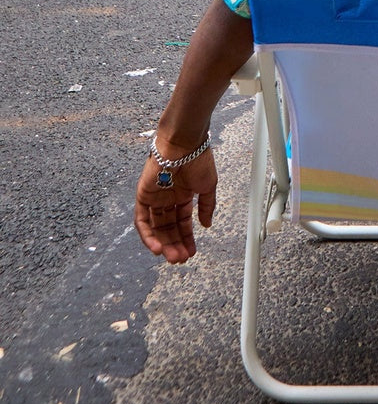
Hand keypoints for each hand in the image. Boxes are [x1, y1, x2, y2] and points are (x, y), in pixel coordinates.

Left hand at [134, 148, 216, 263]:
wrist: (184, 145)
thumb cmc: (198, 159)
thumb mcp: (208, 187)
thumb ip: (206, 206)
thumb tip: (207, 224)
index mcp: (182, 196)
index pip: (182, 223)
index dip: (186, 238)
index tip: (191, 252)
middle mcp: (167, 199)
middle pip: (168, 228)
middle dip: (174, 244)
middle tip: (180, 259)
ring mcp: (154, 198)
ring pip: (155, 227)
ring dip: (162, 243)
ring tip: (171, 256)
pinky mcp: (142, 196)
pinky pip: (142, 220)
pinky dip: (148, 235)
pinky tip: (157, 246)